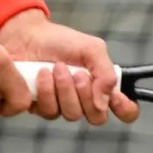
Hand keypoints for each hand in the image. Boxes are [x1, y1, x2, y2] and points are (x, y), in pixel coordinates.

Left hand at [0, 9, 138, 125]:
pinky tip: (41, 75)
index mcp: (102, 85)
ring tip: (56, 67)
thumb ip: (105, 73)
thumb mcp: (91, 48)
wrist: (27, 36)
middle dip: (85, 93)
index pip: (125, 110)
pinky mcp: (42, 107)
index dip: (126, 109)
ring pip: (72, 114)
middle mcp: (85, 99)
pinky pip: (50, 112)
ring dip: (64, 89)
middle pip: (97, 117)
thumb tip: (104, 104)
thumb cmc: (60, 40)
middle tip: (76, 73)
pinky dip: (46, 91)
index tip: (118, 99)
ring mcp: (64, 105)